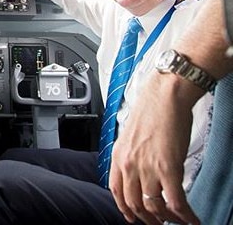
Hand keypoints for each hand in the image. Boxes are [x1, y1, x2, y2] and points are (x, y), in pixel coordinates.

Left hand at [109, 72, 203, 224]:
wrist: (164, 97)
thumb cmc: (151, 111)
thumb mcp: (130, 135)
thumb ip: (131, 155)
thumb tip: (139, 171)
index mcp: (118, 156)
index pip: (116, 191)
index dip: (125, 208)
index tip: (132, 217)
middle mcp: (129, 164)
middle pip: (134, 203)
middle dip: (147, 218)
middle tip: (158, 223)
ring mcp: (148, 168)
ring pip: (154, 206)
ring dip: (167, 219)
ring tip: (178, 222)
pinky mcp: (168, 168)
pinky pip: (175, 202)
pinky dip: (184, 216)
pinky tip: (191, 219)